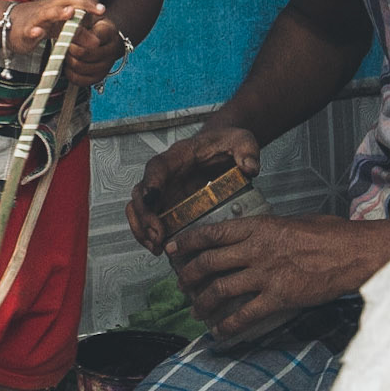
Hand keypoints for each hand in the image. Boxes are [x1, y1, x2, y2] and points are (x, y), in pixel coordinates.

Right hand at [5, 0, 103, 57]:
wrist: (8, 24)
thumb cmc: (40, 24)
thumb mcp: (61, 28)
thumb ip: (79, 33)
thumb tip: (97, 42)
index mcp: (58, 5)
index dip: (90, 0)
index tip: (102, 9)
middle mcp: (49, 8)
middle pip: (66, 0)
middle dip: (83, 3)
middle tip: (99, 11)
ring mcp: (36, 19)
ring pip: (47, 13)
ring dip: (59, 12)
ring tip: (71, 13)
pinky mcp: (25, 32)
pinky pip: (29, 30)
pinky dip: (34, 31)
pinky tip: (39, 33)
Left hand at [63, 12, 124, 86]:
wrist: (102, 37)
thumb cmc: (91, 24)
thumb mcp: (87, 16)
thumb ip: (79, 21)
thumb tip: (72, 29)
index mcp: (110, 33)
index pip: (92, 38)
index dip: (77, 37)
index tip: (68, 33)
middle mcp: (112, 51)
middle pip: (85, 54)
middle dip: (71, 49)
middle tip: (64, 43)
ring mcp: (106, 66)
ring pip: (81, 67)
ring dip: (69, 60)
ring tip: (66, 52)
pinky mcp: (99, 77)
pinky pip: (81, 80)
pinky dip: (71, 73)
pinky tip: (69, 65)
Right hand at [126, 126, 261, 251]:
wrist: (222, 148)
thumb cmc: (227, 143)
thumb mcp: (241, 141)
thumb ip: (247, 151)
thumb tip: (250, 168)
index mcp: (179, 156)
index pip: (157, 166)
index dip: (151, 182)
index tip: (151, 198)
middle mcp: (165, 174)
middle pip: (141, 192)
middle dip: (145, 216)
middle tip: (158, 236)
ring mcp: (164, 191)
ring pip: (139, 209)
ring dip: (142, 229)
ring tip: (157, 248)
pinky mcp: (168, 205)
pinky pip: (149, 220)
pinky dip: (149, 235)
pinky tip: (160, 249)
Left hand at [166, 214, 365, 339]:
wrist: (349, 252)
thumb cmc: (326, 234)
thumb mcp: (290, 221)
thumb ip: (266, 230)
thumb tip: (252, 238)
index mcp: (257, 227)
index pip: (211, 233)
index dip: (188, 243)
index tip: (173, 250)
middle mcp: (255, 250)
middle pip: (209, 263)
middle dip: (189, 276)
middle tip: (181, 284)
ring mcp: (265, 274)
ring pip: (220, 290)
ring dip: (203, 303)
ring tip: (195, 311)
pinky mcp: (278, 297)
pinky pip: (244, 314)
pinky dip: (228, 325)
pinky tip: (220, 331)